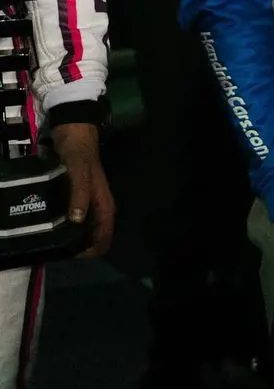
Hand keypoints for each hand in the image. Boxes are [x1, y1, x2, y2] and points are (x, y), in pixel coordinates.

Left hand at [51, 122, 114, 257]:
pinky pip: (77, 220)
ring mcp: (90, 203)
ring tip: (55, 239)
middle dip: (80, 247)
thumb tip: (76, 221)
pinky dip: (68, 226)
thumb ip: (79, 196)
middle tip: (60, 249)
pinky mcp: (80, 198)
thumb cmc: (80, 155)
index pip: (105, 238)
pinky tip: (54, 225)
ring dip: (74, 237)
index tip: (72, 254)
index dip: (91, 251)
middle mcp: (100, 207)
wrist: (76, 134)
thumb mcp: (78, 175)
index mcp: (105, 205)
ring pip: (85, 230)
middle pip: (95, 237)